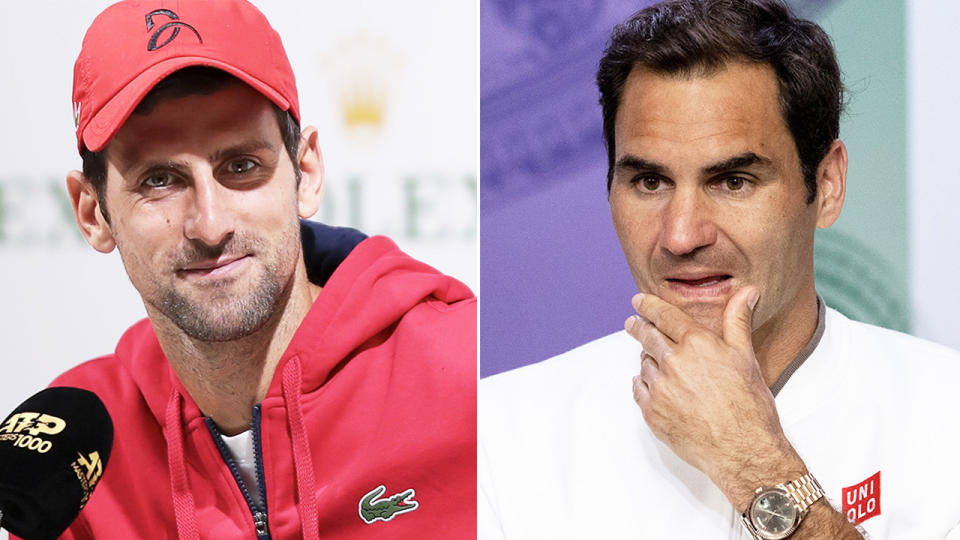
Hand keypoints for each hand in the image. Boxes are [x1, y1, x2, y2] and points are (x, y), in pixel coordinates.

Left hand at [625, 287, 804, 508]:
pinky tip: (654, 386)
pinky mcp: (652, 412)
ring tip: (658, 363)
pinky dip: (644, 384)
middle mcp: (673, 362)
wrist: (743, 451)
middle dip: (638, 327)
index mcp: (696, 343)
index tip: (638, 301)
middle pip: (647, 337)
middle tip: (633, 324)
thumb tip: (746, 292)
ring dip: (648, 360)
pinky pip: (639, 389)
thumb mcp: (745, 357)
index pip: (664, 316)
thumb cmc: (749, 406)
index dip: (649, 306)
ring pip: (644, 364)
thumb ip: (738, 321)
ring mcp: (660, 388)